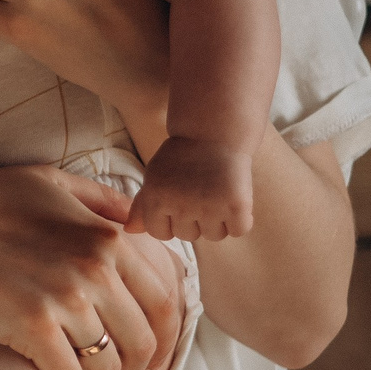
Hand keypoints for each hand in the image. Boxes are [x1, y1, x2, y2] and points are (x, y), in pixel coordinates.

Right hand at [0, 165, 183, 369]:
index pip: (163, 300)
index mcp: (106, 238)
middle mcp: (94, 269)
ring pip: (110, 364)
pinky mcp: (32, 326)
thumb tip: (138, 218)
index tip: (156, 352)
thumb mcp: (50, 183)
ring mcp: (64, 299)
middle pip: (143, 338)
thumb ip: (100, 199)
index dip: (167, 335)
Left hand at [128, 138, 254, 240]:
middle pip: (189, 236)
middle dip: (194, 221)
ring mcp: (210, 206)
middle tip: (200, 194)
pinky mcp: (237, 205)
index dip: (170, 222)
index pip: (160, 233)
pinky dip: (240, 220)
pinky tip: (235, 199)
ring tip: (217, 194)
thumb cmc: (180, 158)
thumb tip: (130, 231)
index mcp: (156, 198)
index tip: (178, 204)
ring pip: (214, 235)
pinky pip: (239, 230)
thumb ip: (142, 205)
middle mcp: (181, 205)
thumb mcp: (154, 176)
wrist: (213, 133)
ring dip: (218, 221)